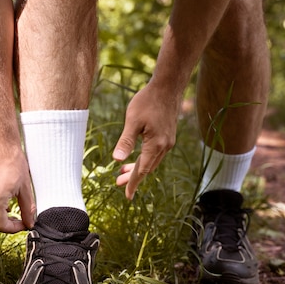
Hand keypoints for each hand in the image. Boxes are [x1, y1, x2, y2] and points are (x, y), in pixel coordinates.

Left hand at [113, 82, 178, 198]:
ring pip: (152, 161)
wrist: (168, 87)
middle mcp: (164, 146)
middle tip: (118, 183)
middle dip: (133, 177)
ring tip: (123, 171)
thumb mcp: (132, 121)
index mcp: (155, 145)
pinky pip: (156, 153)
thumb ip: (125, 141)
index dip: (133, 183)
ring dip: (139, 167)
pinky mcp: (168, 136)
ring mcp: (168, 141)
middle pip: (148, 168)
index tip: (127, 195)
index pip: (142, 170)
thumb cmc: (148, 101)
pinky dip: (145, 159)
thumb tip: (116, 160)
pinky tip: (137, 157)